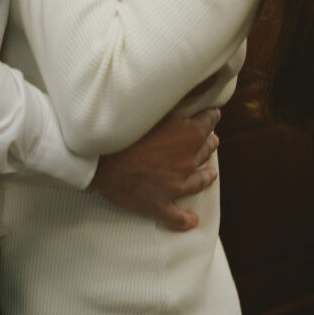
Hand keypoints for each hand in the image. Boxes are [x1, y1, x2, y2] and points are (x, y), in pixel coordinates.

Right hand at [90, 106, 220, 231]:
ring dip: (206, 176)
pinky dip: (186, 220)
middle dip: (209, 143)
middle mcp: (187, 160)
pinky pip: (178, 217)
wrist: (100, 158)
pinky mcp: (160, 205)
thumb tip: (180, 93)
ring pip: (199, 182)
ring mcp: (176, 185)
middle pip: (205, 150)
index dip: (211, 116)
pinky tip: (193, 221)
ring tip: (211, 173)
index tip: (213, 114)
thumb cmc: (124, 128)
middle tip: (213, 140)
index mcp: (188, 134)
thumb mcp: (151, 107)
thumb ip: (170, 104)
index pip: (208, 122)